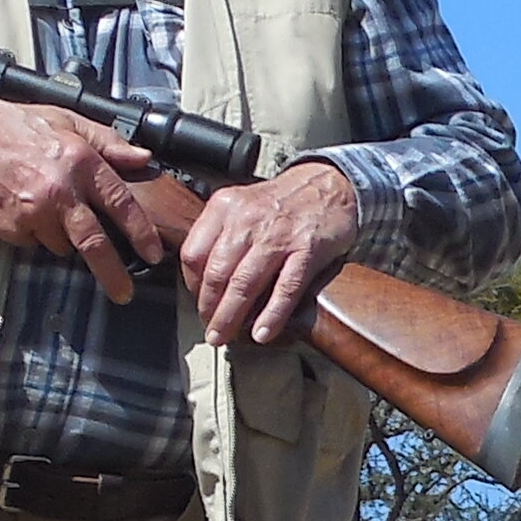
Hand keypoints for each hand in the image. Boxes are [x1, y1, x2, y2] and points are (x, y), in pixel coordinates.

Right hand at [0, 96, 168, 303]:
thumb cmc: (15, 126)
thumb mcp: (66, 120)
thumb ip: (108, 142)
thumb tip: (143, 157)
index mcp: (80, 162)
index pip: (120, 204)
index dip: (141, 233)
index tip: (153, 254)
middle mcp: (59, 192)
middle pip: (93, 243)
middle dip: (113, 273)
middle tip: (124, 293)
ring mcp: (32, 214)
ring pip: (62, 244)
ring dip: (63, 236)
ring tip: (48, 208)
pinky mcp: (10, 228)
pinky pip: (34, 242)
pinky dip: (36, 233)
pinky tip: (25, 208)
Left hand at [175, 158, 361, 345]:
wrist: (329, 184)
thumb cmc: (283, 201)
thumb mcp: (242, 204)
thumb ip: (221, 234)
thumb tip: (203, 278)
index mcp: (226, 207)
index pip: (194, 253)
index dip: (192, 285)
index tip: (199, 302)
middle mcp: (248, 220)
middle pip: (217, 274)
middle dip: (209, 309)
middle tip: (210, 330)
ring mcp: (279, 236)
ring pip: (245, 284)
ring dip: (231, 317)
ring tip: (226, 336)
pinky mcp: (307, 250)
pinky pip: (285, 289)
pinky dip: (272, 315)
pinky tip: (263, 333)